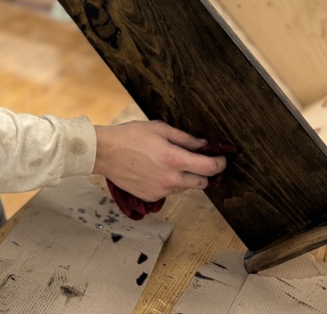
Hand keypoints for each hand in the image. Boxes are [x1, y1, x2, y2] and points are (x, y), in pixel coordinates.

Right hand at [92, 121, 227, 202]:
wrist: (105, 152)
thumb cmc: (130, 136)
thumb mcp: (160, 129)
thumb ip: (185, 138)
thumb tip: (204, 144)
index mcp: (175, 159)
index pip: (209, 167)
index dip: (220, 163)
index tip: (222, 158)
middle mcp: (171, 179)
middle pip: (202, 183)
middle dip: (205, 172)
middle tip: (199, 161)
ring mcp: (161, 191)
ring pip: (185, 188)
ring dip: (185, 177)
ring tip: (170, 162)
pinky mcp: (151, 197)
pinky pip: (169, 192)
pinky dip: (169, 183)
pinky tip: (157, 170)